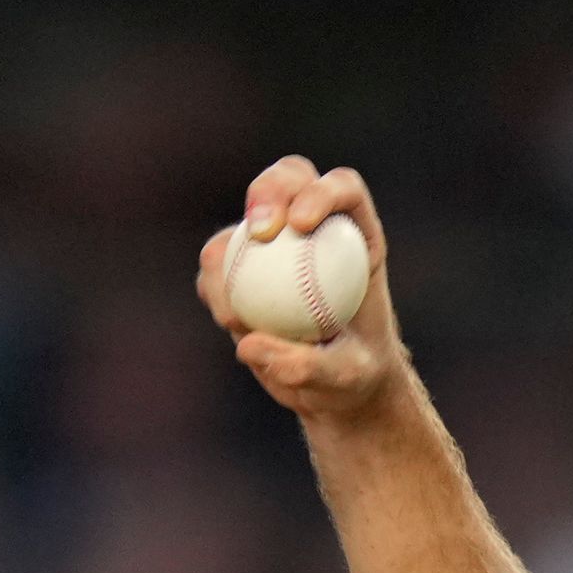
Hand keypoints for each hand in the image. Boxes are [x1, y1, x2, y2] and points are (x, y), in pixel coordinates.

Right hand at [197, 157, 407, 423]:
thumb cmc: (355, 378)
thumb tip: (249, 342)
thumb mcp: (347, 378)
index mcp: (356, 235)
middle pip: (290, 180)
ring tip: (236, 310)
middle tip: (258, 230)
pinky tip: (228, 318)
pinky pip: (219, 265)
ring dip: (229, 251)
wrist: (334, 392)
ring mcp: (275, 246)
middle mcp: (315, 228)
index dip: (321, 192)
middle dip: (269, 190)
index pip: (343, 191)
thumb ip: (309, 364)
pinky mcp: (242, 269)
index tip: (300, 223)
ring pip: (242, 223)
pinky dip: (216, 286)